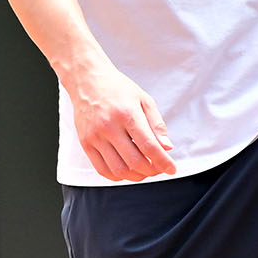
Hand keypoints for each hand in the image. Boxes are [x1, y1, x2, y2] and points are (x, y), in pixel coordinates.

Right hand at [68, 61, 175, 181]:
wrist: (87, 80)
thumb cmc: (118, 89)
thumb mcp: (144, 99)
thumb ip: (157, 124)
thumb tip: (167, 147)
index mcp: (127, 114)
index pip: (149, 146)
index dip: (163, 162)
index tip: (172, 169)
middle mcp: (109, 126)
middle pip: (135, 161)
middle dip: (151, 171)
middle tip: (159, 169)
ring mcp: (95, 136)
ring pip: (119, 170)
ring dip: (136, 176)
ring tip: (144, 170)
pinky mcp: (85, 143)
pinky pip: (102, 169)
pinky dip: (118, 176)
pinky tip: (127, 170)